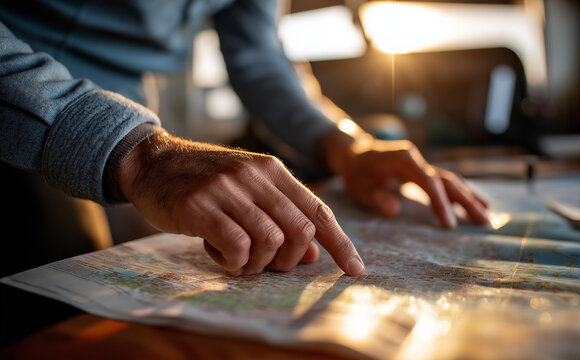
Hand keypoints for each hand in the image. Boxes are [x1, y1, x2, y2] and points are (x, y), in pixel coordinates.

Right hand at [118, 131, 364, 275]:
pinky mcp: (199, 206)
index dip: (341, 243)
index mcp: (272, 170)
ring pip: (271, 241)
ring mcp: (227, 189)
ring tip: (236, 258)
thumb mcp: (247, 190)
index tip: (355, 270)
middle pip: (300, 230)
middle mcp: (255, 175)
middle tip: (267, 265)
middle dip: (291, 260)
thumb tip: (313, 255)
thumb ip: (281, 217)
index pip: (318, 211)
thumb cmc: (203, 181)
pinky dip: (235, 263)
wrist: (150, 161)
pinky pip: (237, 246)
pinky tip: (220, 256)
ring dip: (257, 264)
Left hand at [322, 124, 489, 227]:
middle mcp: (417, 158)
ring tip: (487, 216)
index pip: (428, 181)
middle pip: (447, 180)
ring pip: (450, 180)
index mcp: (403, 160)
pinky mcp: (423, 170)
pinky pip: (445, 182)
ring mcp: (422, 163)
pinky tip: (477, 204)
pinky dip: (461, 193)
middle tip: (484, 222)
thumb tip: (395, 210)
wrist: (355, 153)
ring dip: (469, 198)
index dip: (440, 203)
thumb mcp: (359, 188)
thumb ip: (376, 198)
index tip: (450, 225)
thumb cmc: (356, 173)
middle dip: (466, 201)